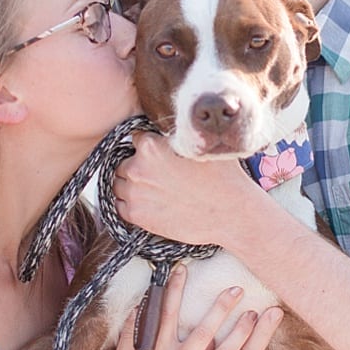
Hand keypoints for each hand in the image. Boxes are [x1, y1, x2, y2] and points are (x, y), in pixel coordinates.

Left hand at [113, 133, 265, 248]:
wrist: (231, 214)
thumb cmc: (221, 177)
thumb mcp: (198, 145)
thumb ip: (172, 139)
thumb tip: (163, 134)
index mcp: (150, 146)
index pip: (136, 140)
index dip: (147, 147)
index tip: (157, 156)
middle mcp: (136, 168)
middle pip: (124, 163)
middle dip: (137, 167)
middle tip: (157, 176)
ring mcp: (134, 193)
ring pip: (119, 184)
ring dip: (131, 185)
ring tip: (153, 190)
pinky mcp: (136, 215)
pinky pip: (119, 206)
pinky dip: (129, 204)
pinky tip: (147, 204)